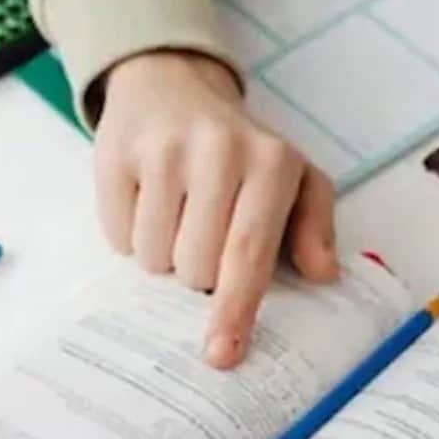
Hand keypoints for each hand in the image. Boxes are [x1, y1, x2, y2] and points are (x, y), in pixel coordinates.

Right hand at [96, 51, 338, 368]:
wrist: (172, 85)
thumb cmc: (244, 150)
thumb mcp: (296, 177)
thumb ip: (315, 226)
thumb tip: (323, 273)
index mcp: (271, 163)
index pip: (250, 252)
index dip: (236, 309)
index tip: (222, 353)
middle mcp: (218, 151)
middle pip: (197, 267)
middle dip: (200, 276)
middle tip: (207, 240)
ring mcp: (162, 151)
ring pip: (154, 257)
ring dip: (164, 257)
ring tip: (179, 218)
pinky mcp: (115, 154)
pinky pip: (117, 237)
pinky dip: (131, 236)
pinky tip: (149, 203)